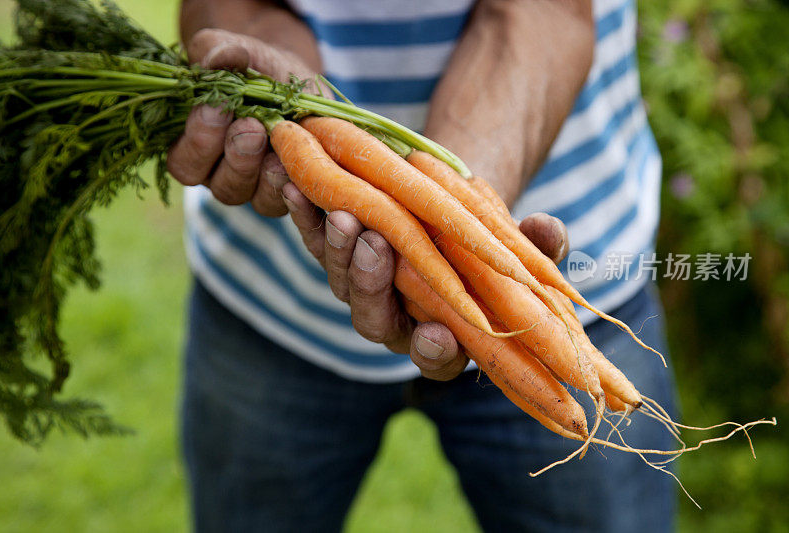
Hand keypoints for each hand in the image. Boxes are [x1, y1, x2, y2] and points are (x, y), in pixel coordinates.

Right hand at [166, 28, 325, 214]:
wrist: (290, 77)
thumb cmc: (251, 66)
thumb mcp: (234, 51)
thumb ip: (217, 51)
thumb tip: (217, 58)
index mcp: (195, 151)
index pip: (186, 163)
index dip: (199, 140)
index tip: (216, 108)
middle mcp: (223, 177)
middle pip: (224, 187)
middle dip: (238, 157)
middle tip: (252, 128)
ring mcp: (260, 189)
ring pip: (259, 199)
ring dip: (270, 178)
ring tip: (281, 151)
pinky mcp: (292, 190)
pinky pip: (295, 205)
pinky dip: (301, 194)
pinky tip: (307, 174)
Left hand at [280, 181, 569, 380]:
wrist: (452, 207)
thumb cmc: (491, 241)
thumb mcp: (520, 243)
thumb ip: (538, 245)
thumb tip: (549, 229)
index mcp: (444, 335)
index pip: (435, 358)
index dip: (434, 352)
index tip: (438, 334)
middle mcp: (396, 319)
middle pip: (374, 319)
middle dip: (372, 286)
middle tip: (376, 247)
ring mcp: (364, 285)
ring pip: (343, 280)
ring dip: (337, 249)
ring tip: (341, 213)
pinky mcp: (341, 251)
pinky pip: (319, 240)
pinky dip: (307, 215)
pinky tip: (297, 188)